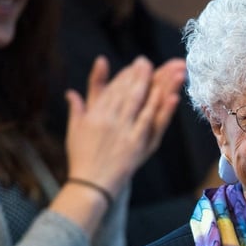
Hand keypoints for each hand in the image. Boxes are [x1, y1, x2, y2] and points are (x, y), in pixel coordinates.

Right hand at [64, 55, 184, 196]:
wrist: (92, 184)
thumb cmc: (82, 157)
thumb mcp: (75, 129)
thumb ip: (78, 107)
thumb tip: (71, 92)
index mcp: (96, 113)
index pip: (116, 88)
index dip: (130, 74)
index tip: (142, 63)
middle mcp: (111, 119)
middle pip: (132, 91)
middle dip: (145, 74)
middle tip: (158, 61)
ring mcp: (127, 131)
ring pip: (145, 103)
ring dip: (161, 85)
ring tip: (174, 72)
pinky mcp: (139, 144)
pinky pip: (153, 123)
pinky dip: (164, 110)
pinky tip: (174, 97)